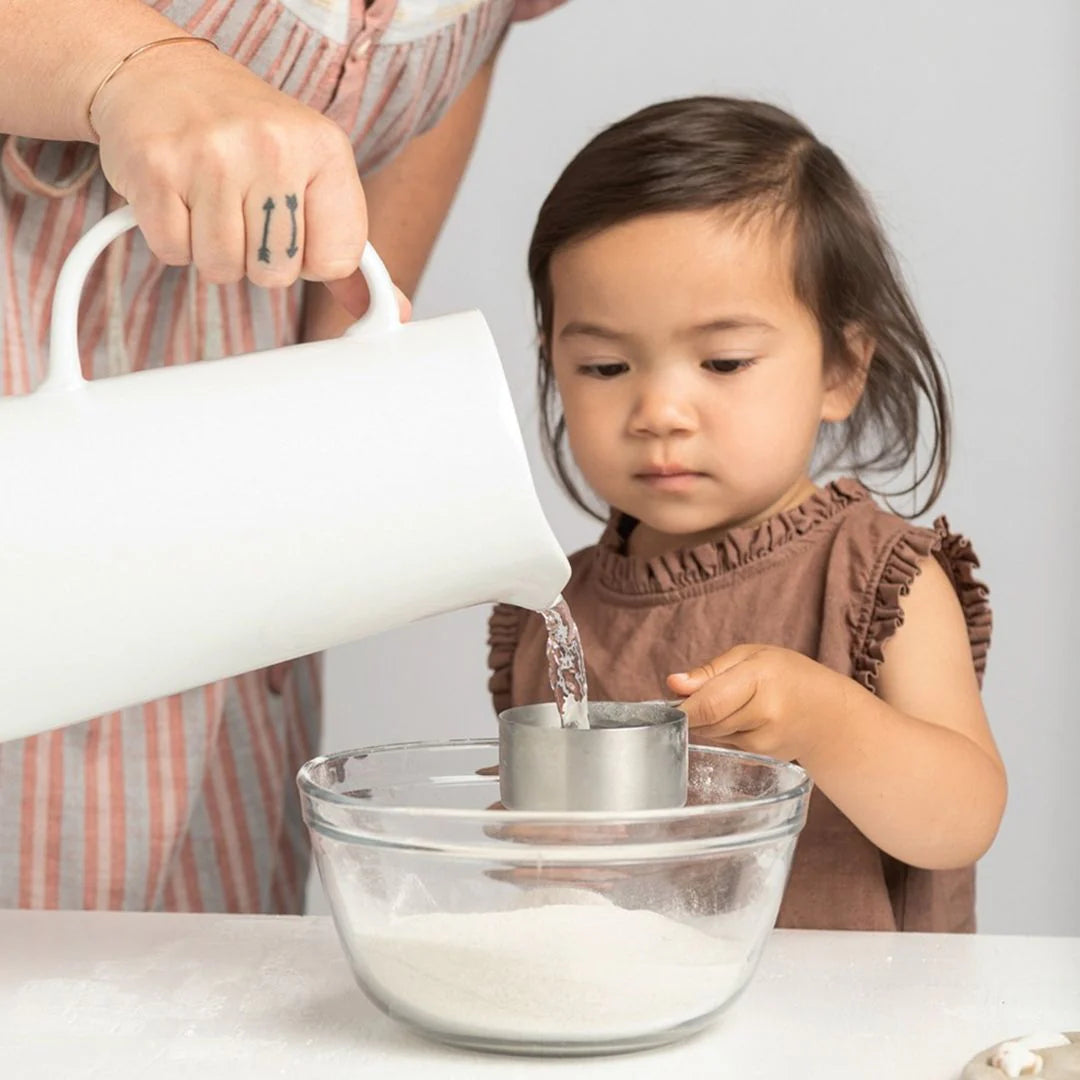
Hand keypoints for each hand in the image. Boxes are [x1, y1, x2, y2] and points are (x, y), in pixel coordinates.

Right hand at [92, 40, 378, 315]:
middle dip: (257, 258)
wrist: (161, 71)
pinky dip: (173, 238)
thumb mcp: (314, 174)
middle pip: (277, 273)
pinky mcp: (157, 169)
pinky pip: (174, 253)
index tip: (294, 228)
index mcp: (326, 149)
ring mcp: (212, 156)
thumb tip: (394, 311)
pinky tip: (178, 195)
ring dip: (213, 250)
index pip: (337, 261)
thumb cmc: (246, 132)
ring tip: (210, 200)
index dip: (310, 259)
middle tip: (243, 208)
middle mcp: (273, 147)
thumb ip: (350, 247)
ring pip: (223, 269)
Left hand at [666, 644, 851, 762]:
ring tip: (734, 701)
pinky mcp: (763, 756)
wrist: (830, 715)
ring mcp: (765, 739)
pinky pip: (725, 742)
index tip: (669, 705)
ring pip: (712, 733)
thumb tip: (673, 684)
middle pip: (706, 721)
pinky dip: (724, 730)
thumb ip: (709, 671)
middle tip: (701, 694)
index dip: (682, 708)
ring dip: (709, 720)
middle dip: (693, 711)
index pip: (709, 703)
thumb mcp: (751, 656)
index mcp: (760, 678)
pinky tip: (745, 718)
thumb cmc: (789, 676)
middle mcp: (765, 712)